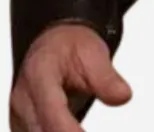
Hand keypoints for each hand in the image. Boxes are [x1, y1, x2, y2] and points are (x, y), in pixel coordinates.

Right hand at [9, 23, 131, 131]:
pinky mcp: (22, 125)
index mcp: (39, 75)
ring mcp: (19, 115)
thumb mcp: (94, 53)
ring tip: (81, 127)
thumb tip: (122, 96)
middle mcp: (23, 99)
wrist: (54, 43)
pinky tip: (73, 129)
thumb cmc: (70, 45)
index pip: (52, 113)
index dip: (69, 131)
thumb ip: (106, 78)